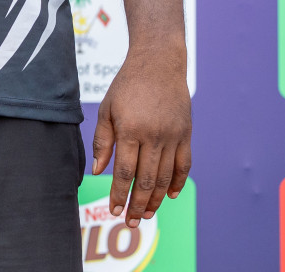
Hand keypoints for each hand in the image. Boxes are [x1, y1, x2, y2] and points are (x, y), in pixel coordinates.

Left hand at [91, 48, 190, 227]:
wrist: (159, 63)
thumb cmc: (127, 85)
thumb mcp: (107, 109)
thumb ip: (103, 141)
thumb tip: (98, 172)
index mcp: (130, 129)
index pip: (123, 171)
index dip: (118, 194)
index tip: (113, 209)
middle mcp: (153, 135)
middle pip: (146, 180)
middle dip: (136, 204)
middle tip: (129, 221)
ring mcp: (173, 136)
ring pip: (166, 177)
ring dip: (156, 199)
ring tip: (146, 214)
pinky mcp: (186, 134)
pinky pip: (184, 165)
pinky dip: (178, 182)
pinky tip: (170, 196)